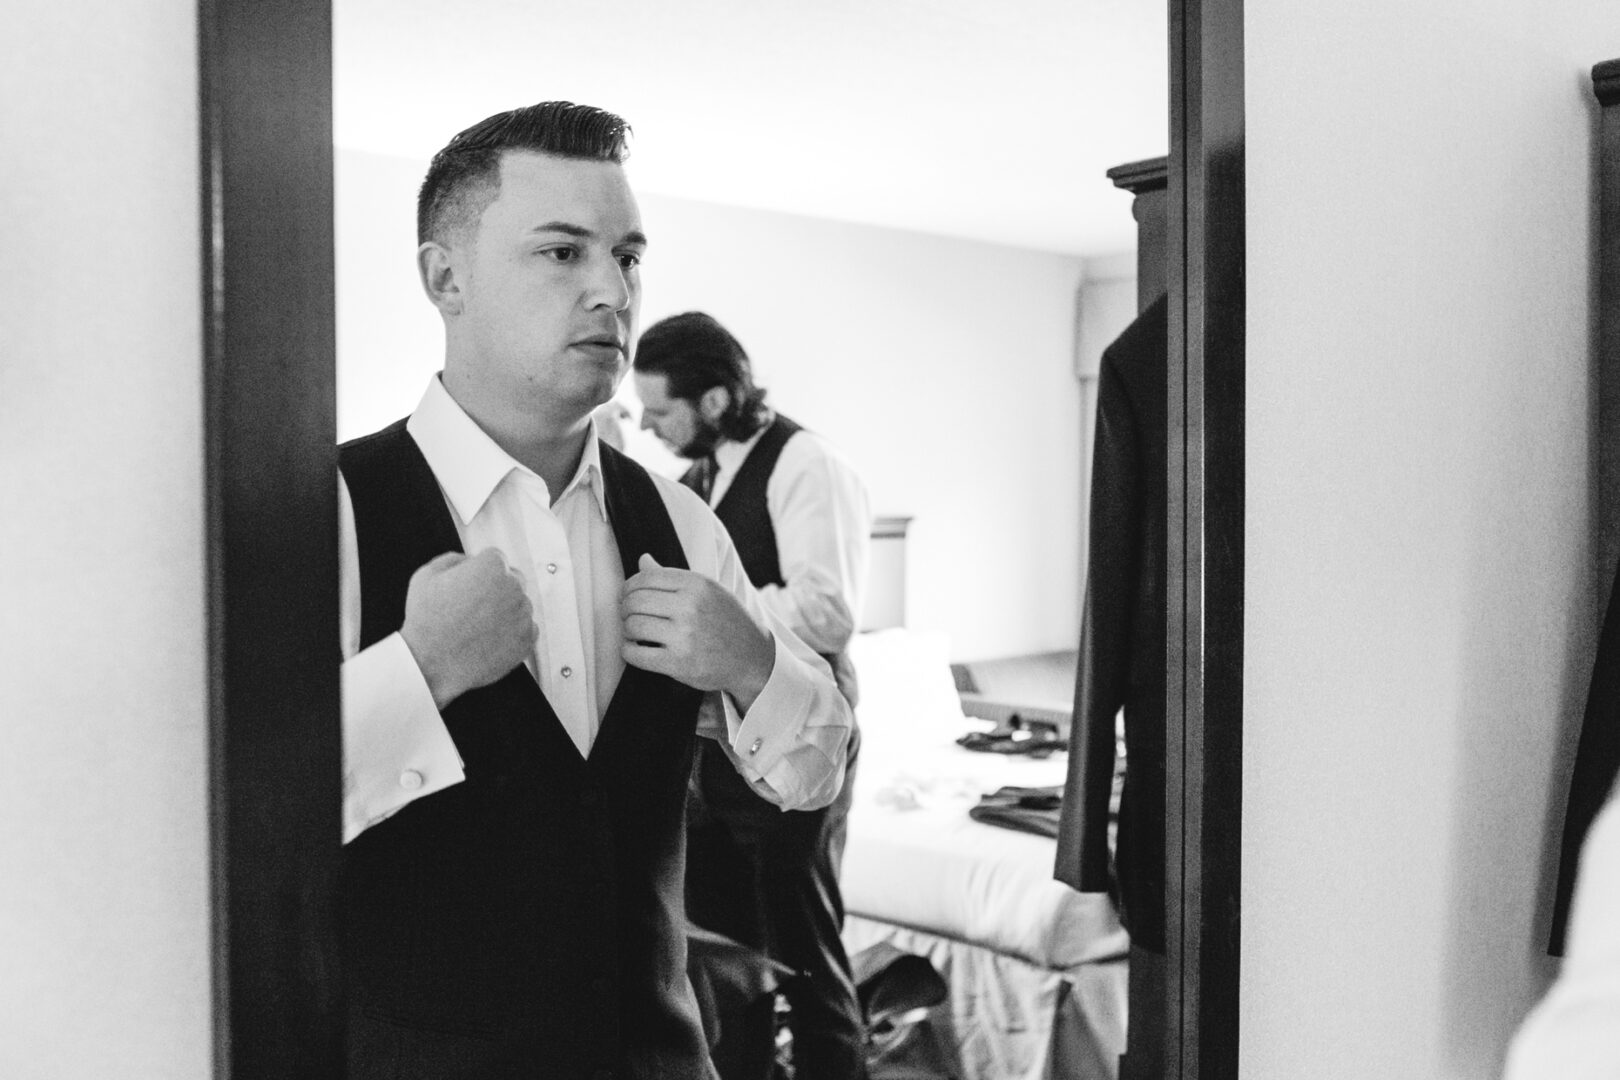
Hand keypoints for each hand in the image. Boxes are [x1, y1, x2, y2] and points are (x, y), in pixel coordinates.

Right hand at [399, 549, 536, 709]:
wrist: (433, 666)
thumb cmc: (426, 620)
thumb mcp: (426, 576)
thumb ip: (453, 559)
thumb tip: (470, 560)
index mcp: (492, 566)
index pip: (494, 558)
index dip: (478, 570)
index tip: (466, 586)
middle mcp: (514, 586)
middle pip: (512, 578)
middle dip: (496, 587)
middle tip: (472, 607)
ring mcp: (523, 613)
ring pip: (520, 603)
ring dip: (505, 609)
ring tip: (477, 626)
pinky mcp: (528, 638)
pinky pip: (526, 627)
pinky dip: (512, 631)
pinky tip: (490, 638)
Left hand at [621, 553, 774, 709]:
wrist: (752, 658)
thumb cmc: (727, 621)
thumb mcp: (708, 591)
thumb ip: (674, 578)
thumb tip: (643, 560)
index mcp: (697, 585)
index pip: (645, 577)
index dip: (629, 587)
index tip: (628, 596)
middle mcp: (690, 607)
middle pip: (634, 601)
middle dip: (625, 609)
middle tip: (629, 615)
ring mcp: (684, 636)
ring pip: (632, 626)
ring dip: (627, 630)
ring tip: (634, 633)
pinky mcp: (678, 663)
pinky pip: (635, 654)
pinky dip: (628, 651)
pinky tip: (636, 649)